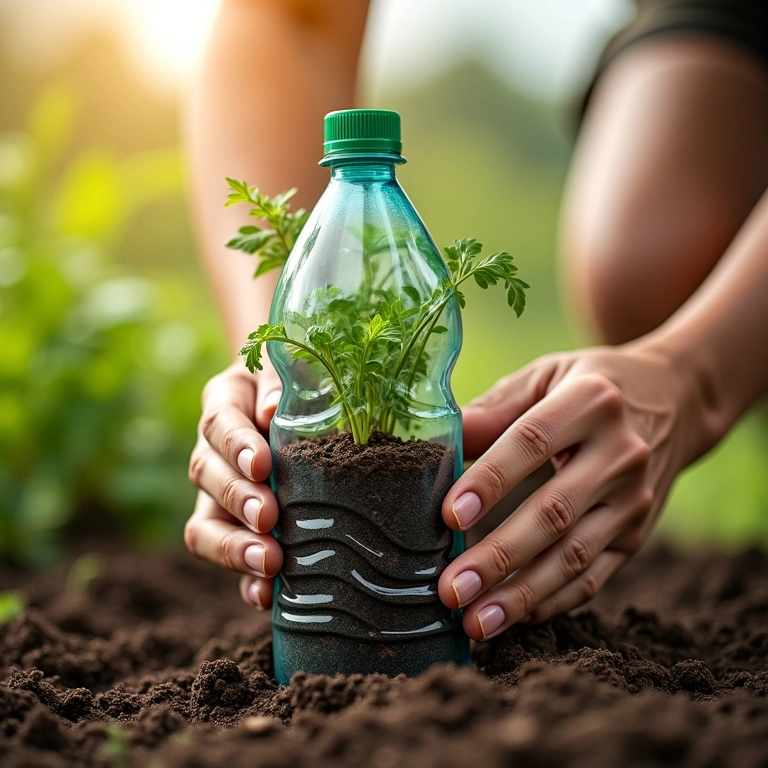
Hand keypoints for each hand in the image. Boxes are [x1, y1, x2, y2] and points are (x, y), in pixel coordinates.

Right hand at [186, 360, 282, 608]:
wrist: (299, 390)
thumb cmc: (298, 374)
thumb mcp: (290, 365)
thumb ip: (281, 382)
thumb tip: (273, 413)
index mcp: (226, 401)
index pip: (218, 423)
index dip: (236, 446)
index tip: (262, 464)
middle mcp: (213, 450)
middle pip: (206, 475)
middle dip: (236, 500)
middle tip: (268, 517)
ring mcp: (218, 492)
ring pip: (205, 525)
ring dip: (233, 547)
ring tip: (268, 565)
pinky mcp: (236, 526)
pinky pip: (229, 556)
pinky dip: (244, 580)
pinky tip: (266, 596)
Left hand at [438, 343, 709, 639]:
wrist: (673, 401)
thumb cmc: (586, 385)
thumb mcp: (544, 377)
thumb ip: (494, 409)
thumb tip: (433, 444)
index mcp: (590, 401)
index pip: (533, 441)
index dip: (491, 480)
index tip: (450, 515)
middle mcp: (621, 453)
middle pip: (554, 512)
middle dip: (498, 556)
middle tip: (451, 588)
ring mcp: (634, 499)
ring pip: (574, 556)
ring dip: (521, 594)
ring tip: (474, 622)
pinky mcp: (637, 534)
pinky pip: (594, 577)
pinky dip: (552, 601)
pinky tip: (513, 617)